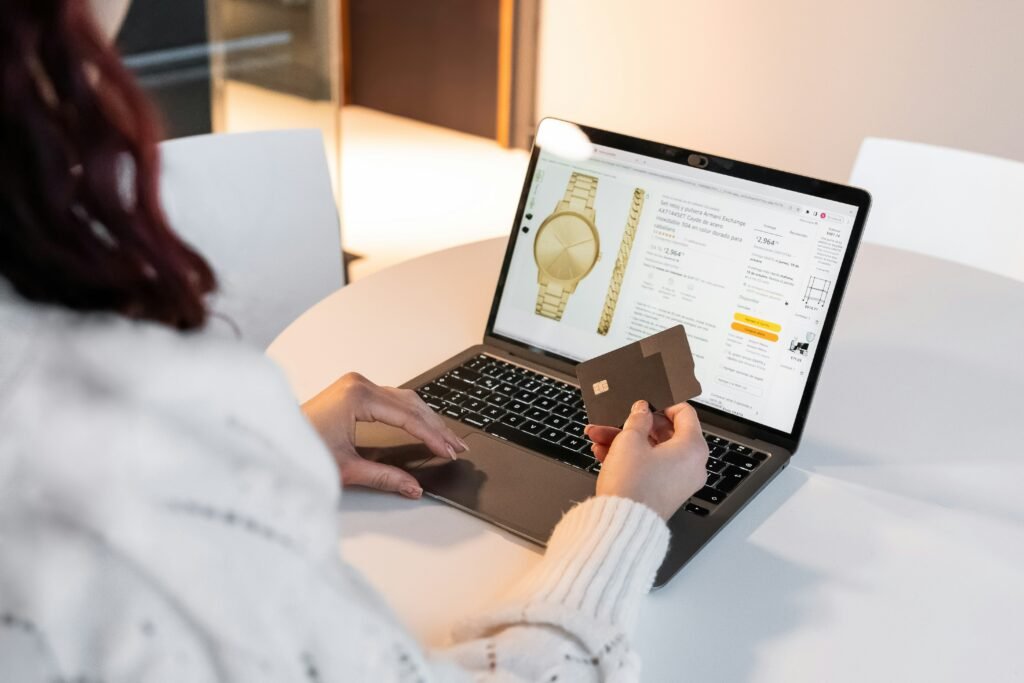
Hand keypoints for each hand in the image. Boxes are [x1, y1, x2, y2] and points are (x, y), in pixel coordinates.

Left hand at [302, 373, 468, 498]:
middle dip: (436, 427)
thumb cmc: (299, 447)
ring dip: (427, 419)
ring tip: (446, 438)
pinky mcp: (353, 390)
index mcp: (357, 397)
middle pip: (411, 404)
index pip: (408, 417)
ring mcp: (356, 385)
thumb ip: (384, 478)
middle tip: (456, 447)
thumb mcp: (346, 469)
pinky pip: (393, 398)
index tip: (448, 451)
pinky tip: (423, 425)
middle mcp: (358, 385)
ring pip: (405, 399)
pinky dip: (411, 413)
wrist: (271, 438)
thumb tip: (412, 487)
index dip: (432, 436)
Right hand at [585, 400, 708, 519]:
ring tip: (599, 438)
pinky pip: (650, 467)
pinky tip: (604, 453)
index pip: (684, 413)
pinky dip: (630, 458)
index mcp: (692, 447)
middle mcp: (692, 465)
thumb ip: (638, 419)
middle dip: (634, 425)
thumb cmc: (633, 486)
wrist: (622, 523)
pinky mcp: (665, 492)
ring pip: (652, 451)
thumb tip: (642, 411)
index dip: (662, 404)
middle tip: (615, 420)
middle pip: (664, 433)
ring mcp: (679, 481)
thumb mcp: (630, 441)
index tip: (646, 403)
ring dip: (625, 441)